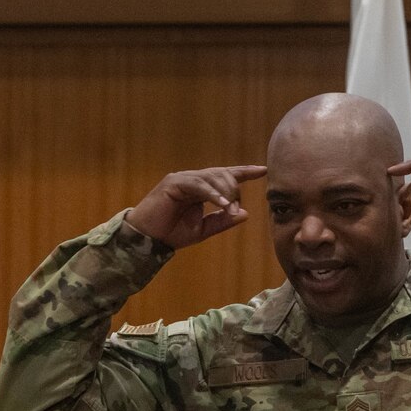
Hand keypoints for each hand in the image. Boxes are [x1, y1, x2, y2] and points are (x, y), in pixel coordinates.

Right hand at [127, 165, 267, 249]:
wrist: (146, 240)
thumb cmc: (171, 233)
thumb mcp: (202, 230)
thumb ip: (222, 221)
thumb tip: (244, 213)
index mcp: (201, 188)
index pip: (226, 175)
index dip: (245, 172)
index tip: (264, 170)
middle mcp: (193, 179)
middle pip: (222, 175)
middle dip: (233, 190)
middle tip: (233, 210)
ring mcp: (183, 178)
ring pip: (212, 177)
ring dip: (224, 193)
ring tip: (228, 208)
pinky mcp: (173, 182)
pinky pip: (198, 184)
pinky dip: (211, 193)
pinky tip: (221, 202)